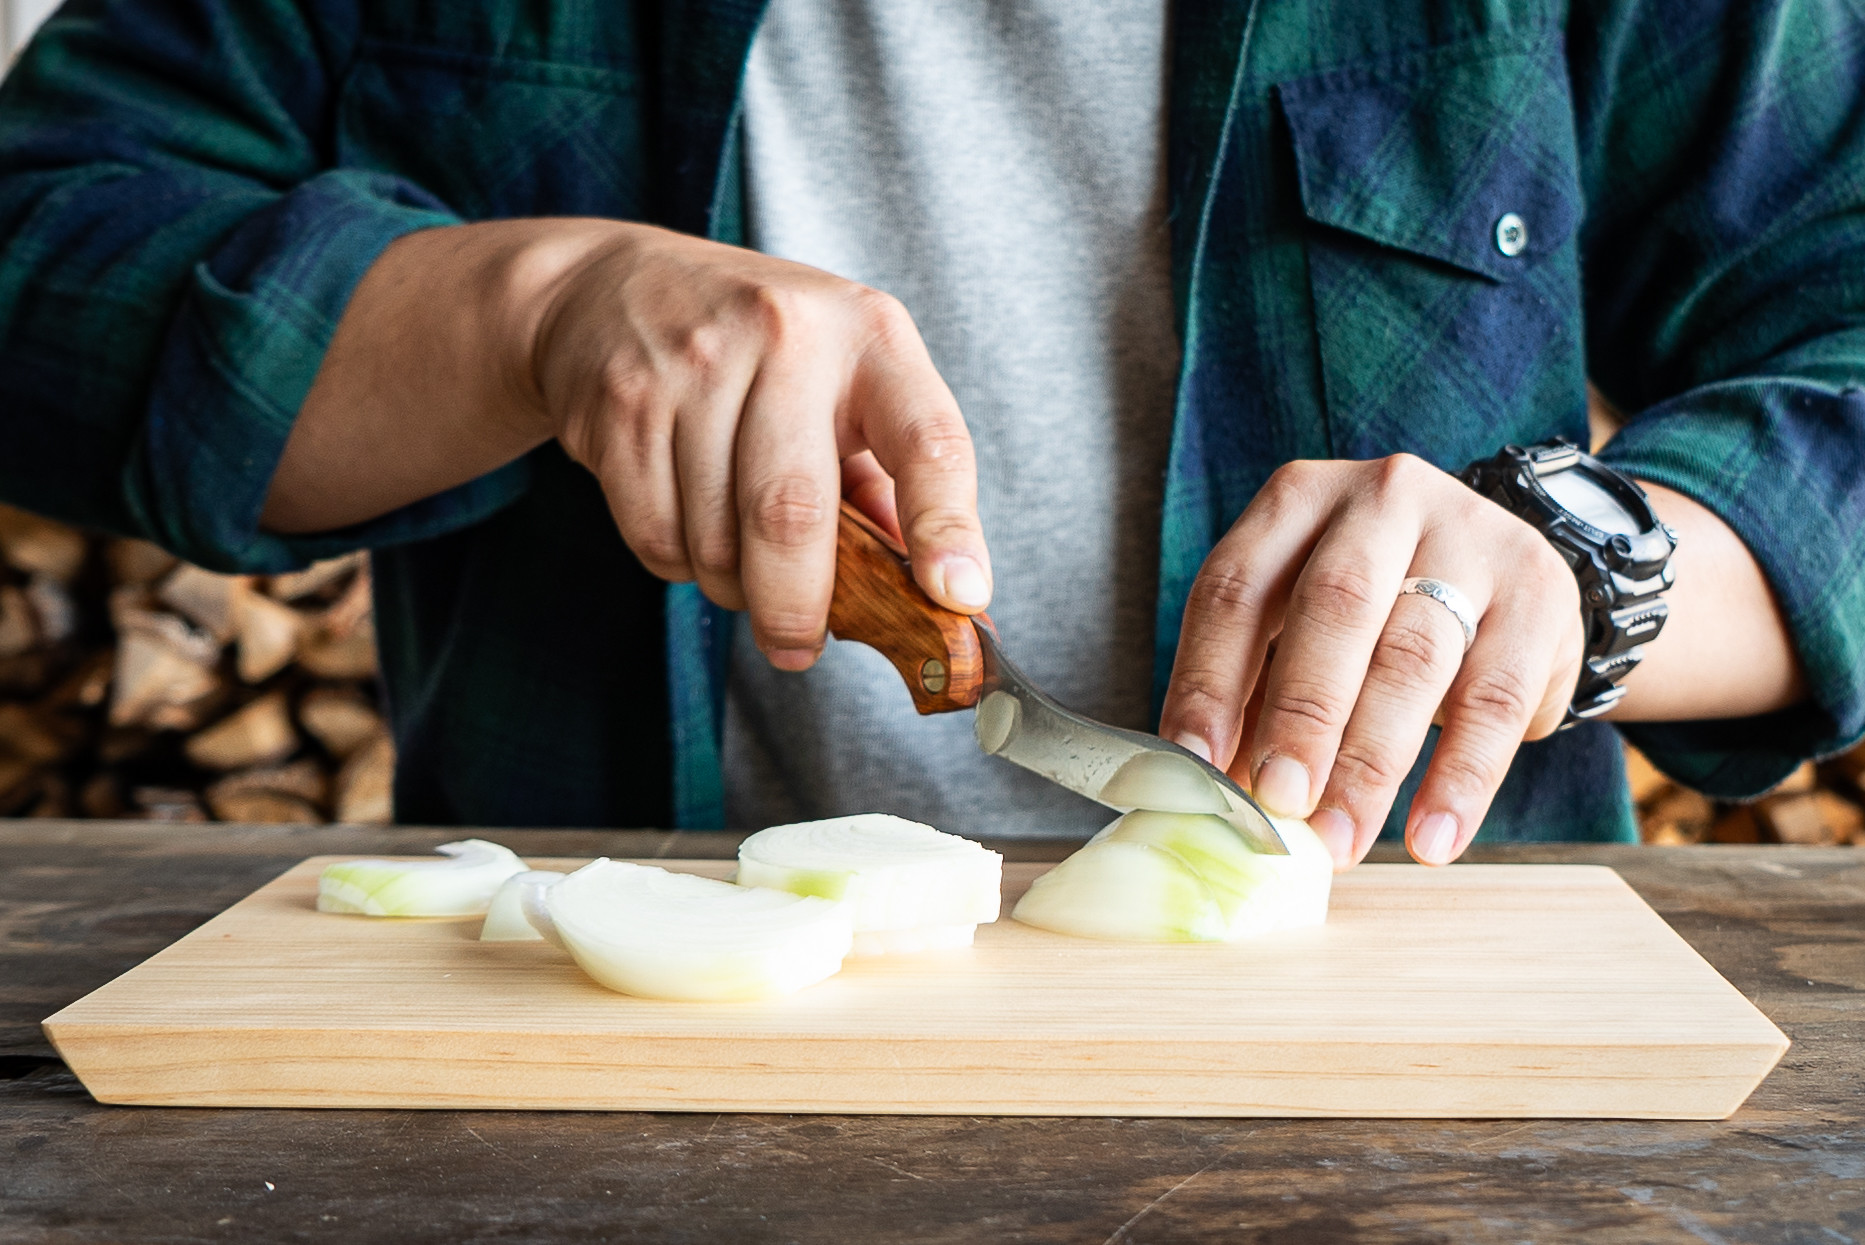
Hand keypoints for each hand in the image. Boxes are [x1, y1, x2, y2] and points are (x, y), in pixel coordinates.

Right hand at [533, 224, 990, 666]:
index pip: (929, 440)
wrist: (611, 289)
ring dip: (732, 587)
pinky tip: (687, 528)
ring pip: (716, 540)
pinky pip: (656, 534)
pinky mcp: (623, 401)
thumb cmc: (761, 353)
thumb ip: (889, 484)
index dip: (948, 527)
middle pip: (792, 514)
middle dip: (798, 607)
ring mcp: (696, 364)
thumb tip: (938, 601)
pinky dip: (677, 564)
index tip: (958, 598)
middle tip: (798, 649)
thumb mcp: (845, 384)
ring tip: (739, 565)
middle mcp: (787, 336)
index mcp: (871, 336)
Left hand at [1158, 455, 1583, 869]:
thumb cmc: (1377, 608)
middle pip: (1333, 609)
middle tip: (1279, 802)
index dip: (1209, 678)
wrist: (1506, 571)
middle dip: (1301, 716)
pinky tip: (1431, 839)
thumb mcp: (1303, 622)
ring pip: (1413, 657)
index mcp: (1299, 500)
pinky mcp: (1539, 594)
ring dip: (1372, 764)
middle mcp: (1383, 501)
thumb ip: (1255, 693)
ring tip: (1341, 839)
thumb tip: (1209, 791)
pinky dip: (1460, 780)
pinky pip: (1495, 700)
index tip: (1195, 764)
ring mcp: (1470, 537)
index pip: (1237, 588)